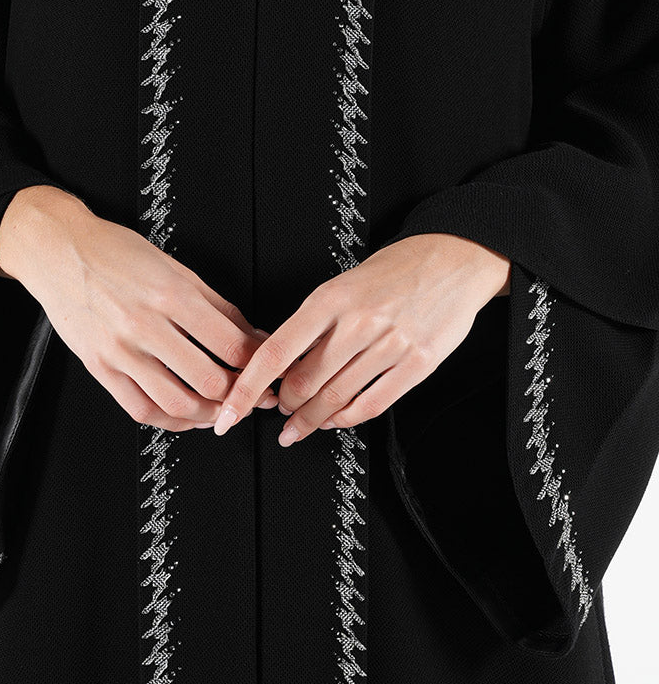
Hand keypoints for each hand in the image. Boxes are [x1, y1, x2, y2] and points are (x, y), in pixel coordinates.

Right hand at [0, 184, 277, 430]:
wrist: (59, 251)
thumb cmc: (116, 253)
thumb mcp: (176, 269)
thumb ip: (218, 307)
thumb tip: (253, 336)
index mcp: (171, 295)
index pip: (230, 345)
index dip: (257, 365)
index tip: (267, 371)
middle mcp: (146, 325)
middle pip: (209, 381)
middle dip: (238, 395)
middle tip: (251, 396)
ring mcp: (120, 351)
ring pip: (176, 403)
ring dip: (208, 415)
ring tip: (221, 410)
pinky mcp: (99, 367)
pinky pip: (140, 409)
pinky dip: (170, 420)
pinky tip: (184, 414)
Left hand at [212, 233, 510, 444]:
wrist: (453, 259)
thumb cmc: (394, 271)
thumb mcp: (343, 285)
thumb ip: (314, 324)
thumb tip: (282, 365)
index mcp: (330, 298)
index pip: (275, 353)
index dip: (247, 389)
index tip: (230, 412)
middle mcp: (358, 321)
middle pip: (304, 383)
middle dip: (284, 406)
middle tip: (279, 412)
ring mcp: (390, 344)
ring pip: (336, 399)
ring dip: (312, 419)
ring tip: (301, 425)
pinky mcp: (418, 363)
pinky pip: (372, 404)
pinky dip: (347, 419)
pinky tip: (337, 420)